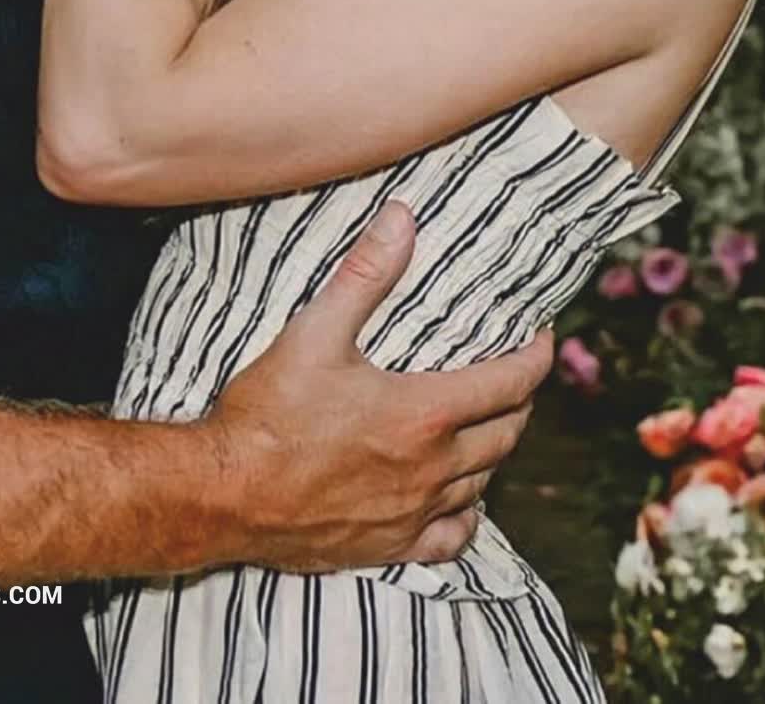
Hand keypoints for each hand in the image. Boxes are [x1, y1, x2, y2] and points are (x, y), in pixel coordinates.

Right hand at [202, 202, 550, 572]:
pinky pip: (451, 539)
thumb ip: (366, 274)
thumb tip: (403, 218)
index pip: (509, 383)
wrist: (224, 494)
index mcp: (423, 414)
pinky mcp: (390, 546)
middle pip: (506, 434)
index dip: (534, 357)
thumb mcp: (315, 331)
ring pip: (484, 482)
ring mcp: (413, 513)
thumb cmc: (269, 412)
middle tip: (514, 373)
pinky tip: (459, 498)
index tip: (540, 336)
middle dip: (519, 399)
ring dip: (495, 449)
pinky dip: (466, 515)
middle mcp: (431, 468)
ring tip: (489, 423)